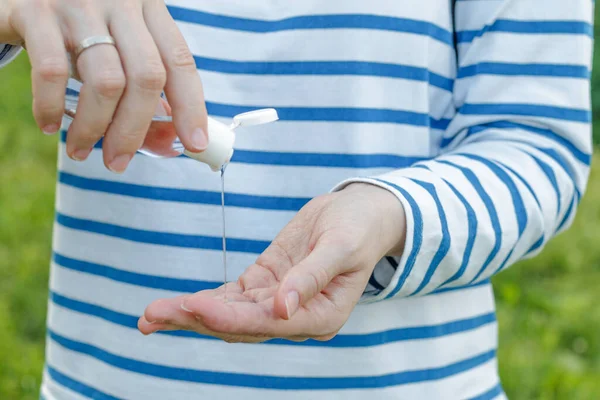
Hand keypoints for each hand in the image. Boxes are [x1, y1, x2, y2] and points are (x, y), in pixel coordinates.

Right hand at [0, 0, 207, 172]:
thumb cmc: (77, 29)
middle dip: (135, 130)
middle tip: (117, 163)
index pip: (179, 61)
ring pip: (106, 80)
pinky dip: (51, 106)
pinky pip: (52, 71)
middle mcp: (120, 3)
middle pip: (147, 76)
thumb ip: (142, 92)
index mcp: (148, 9)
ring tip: (79, 150)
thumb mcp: (117, 49)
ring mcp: (79, 4)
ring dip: (93, 128)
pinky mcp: (36, 10)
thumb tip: (167, 144)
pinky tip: (48, 124)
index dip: (191, 107)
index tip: (194, 144)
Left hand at [138, 183, 405, 342]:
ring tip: (150, 315)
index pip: (267, 323)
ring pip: (230, 314)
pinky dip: (205, 300)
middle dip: (196, 319)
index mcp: (321, 316)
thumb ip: (312, 277)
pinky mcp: (265, 284)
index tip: (193, 305)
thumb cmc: (358, 229)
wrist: (359, 214)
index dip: (229, 316)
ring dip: (191, 314)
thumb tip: (282, 309)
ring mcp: (278, 302)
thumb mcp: (341, 247)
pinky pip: (232, 297)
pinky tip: (177, 304)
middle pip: (239, 325)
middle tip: (153, 314)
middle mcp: (296, 318)